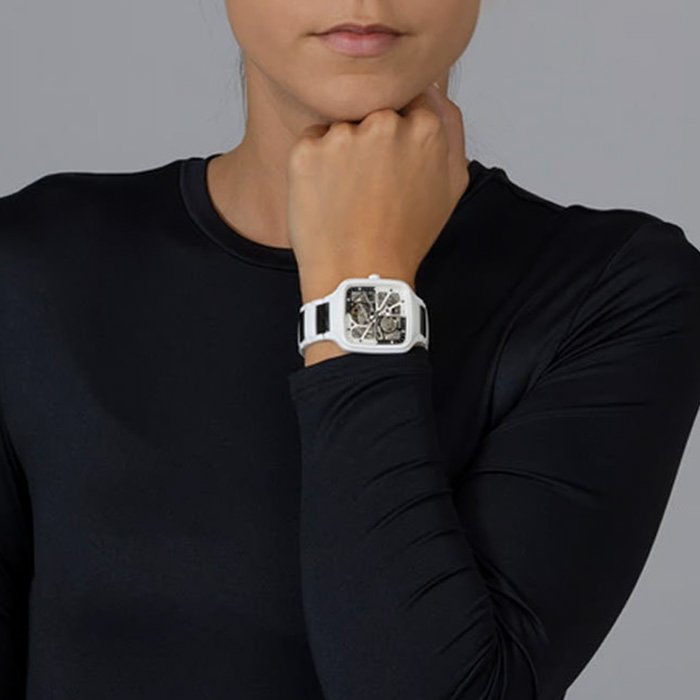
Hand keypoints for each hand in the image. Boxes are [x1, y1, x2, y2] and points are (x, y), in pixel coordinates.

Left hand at [287, 81, 469, 303]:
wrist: (361, 275)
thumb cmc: (406, 237)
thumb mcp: (451, 185)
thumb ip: (451, 128)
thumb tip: (434, 89)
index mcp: (425, 129)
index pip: (408, 103)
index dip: (398, 136)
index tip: (392, 165)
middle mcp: (384, 124)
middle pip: (373, 113)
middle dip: (370, 143)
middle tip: (371, 189)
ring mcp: (343, 136)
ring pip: (341, 128)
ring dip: (342, 154)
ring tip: (350, 198)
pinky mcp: (307, 152)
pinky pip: (311, 144)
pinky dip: (315, 166)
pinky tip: (329, 198)